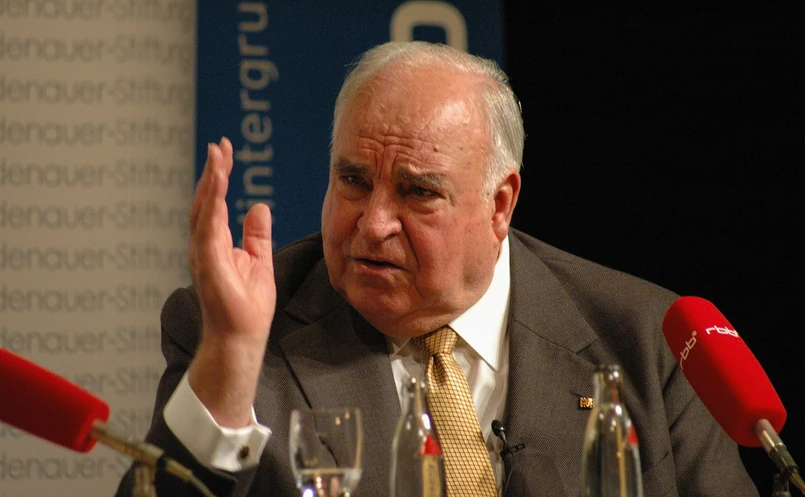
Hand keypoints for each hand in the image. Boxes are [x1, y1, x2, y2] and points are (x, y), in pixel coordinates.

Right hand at [187, 137, 275, 426]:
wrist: (242, 338)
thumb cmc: (247, 306)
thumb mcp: (259, 261)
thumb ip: (256, 234)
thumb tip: (258, 206)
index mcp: (216, 244)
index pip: (215, 202)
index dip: (219, 176)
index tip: (226, 152)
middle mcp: (205, 246)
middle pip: (205, 200)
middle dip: (212, 171)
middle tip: (220, 145)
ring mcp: (203, 254)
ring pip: (203, 209)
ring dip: (210, 181)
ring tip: (218, 156)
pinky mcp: (209, 264)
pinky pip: (208, 227)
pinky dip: (212, 204)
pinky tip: (219, 184)